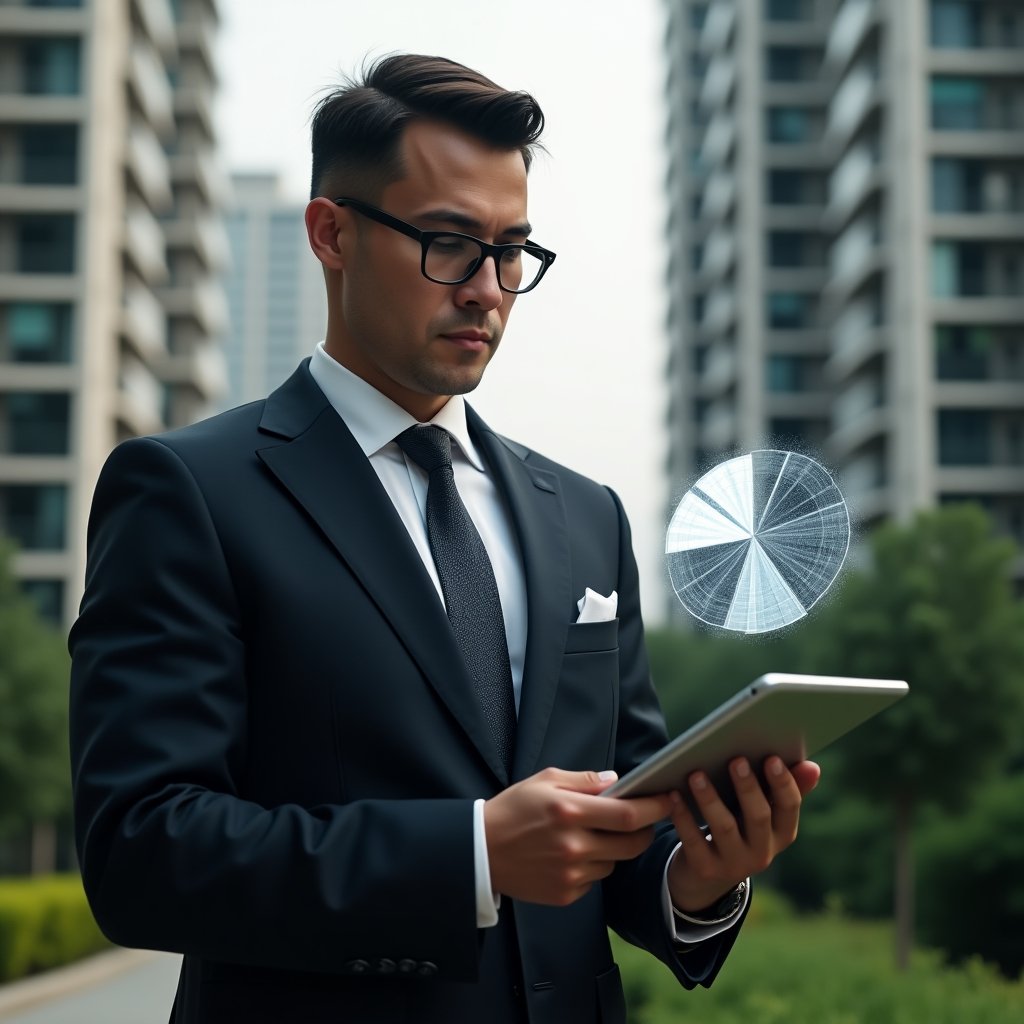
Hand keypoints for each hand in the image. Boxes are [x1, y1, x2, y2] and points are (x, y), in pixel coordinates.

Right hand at [484, 767, 672, 906]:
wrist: (482, 851)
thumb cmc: (513, 810)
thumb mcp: (544, 780)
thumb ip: (584, 781)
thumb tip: (617, 782)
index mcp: (569, 812)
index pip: (628, 814)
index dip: (654, 808)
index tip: (667, 799)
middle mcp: (574, 846)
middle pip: (632, 844)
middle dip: (644, 831)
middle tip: (639, 820)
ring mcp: (571, 874)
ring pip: (614, 862)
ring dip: (613, 849)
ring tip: (590, 835)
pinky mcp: (566, 894)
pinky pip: (595, 879)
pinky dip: (592, 866)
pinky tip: (571, 854)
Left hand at [667, 757, 820, 912]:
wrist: (709, 872)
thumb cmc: (740, 826)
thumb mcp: (764, 812)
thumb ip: (784, 788)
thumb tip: (813, 766)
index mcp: (782, 833)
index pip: (789, 808)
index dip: (783, 784)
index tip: (772, 758)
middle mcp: (763, 852)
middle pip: (758, 817)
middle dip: (748, 787)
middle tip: (736, 759)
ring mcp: (734, 864)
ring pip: (723, 828)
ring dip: (710, 799)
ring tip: (697, 774)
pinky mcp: (705, 869)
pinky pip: (693, 841)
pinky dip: (682, 816)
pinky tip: (673, 794)